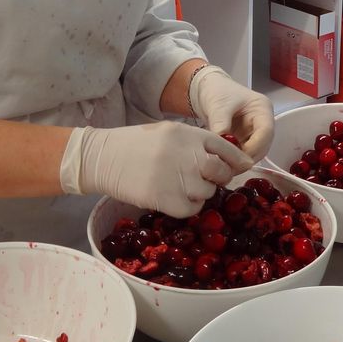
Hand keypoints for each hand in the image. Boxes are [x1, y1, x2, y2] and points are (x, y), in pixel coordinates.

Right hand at [59, 122, 251, 217]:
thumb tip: (227, 159)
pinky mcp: (164, 199)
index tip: (241, 167)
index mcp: (187, 134)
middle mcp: (186, 154)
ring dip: (201, 193)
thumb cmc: (135, 143)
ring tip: (183, 188)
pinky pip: (192, 209)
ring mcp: (176, 177)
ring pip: (207, 193)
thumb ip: (195, 143)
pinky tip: (176, 199)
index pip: (226, 148)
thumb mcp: (168, 132)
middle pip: (221, 172)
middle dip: (219, 178)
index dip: (237, 160)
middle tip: (208, 180)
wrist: (101, 157)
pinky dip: (189, 207)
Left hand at [190, 65, 274, 162]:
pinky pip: (244, 154)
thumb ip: (221, 124)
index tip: (238, 157)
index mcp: (262, 109)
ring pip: (255, 153)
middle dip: (248, 157)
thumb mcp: (218, 105)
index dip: (255, 147)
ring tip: (225, 167)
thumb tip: (222, 146)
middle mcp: (262, 122)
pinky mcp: (245, 140)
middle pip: (263, 145)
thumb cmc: (217, 91)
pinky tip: (224, 164)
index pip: (266, 132)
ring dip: (241, 161)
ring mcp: (254, 132)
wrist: (207, 90)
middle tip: (230, 167)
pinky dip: (235, 160)